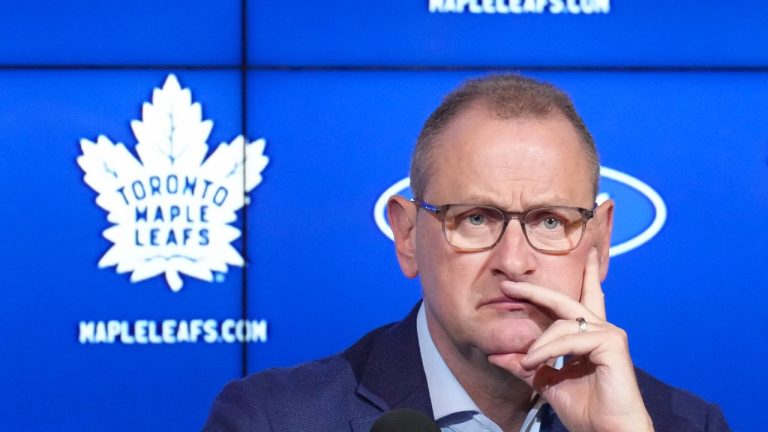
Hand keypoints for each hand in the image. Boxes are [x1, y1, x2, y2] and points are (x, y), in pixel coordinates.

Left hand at [492, 248, 652, 431]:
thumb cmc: (585, 410)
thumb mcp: (546, 383)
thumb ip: (526, 366)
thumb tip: (495, 355)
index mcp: (589, 336)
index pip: (582, 300)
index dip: (581, 277)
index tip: (579, 259)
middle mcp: (601, 329)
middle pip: (566, 300)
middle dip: (535, 291)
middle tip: (509, 286)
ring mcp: (609, 334)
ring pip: (561, 325)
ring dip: (538, 344)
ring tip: (524, 362)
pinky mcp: (612, 344)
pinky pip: (570, 339)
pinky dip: (547, 350)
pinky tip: (533, 362)